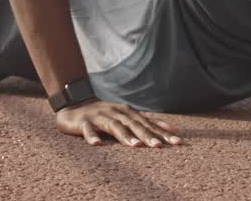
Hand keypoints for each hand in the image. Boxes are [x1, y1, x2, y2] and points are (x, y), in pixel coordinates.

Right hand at [55, 100, 182, 147]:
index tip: (177, 142)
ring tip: (135, 146)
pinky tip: (97, 144)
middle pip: (133, 125)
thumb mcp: (126, 116)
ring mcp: (99, 116)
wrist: (73, 104)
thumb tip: (171, 128)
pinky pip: (88, 129)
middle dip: (147, 135)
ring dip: (124, 136)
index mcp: (127, 112)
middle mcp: (115, 113)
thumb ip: (146, 123)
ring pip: (114, 126)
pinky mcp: (83, 122)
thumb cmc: (104, 114)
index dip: (162, 132)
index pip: (147, 123)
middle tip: (159, 146)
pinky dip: (92, 136)